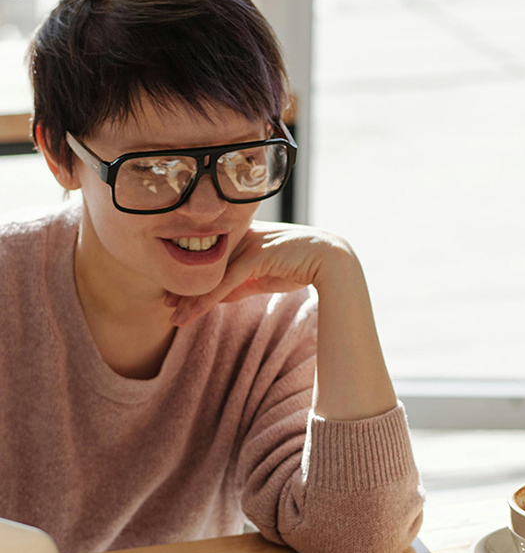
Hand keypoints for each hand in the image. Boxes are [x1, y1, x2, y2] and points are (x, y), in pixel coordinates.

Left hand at [167, 222, 355, 325]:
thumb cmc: (301, 266)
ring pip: (210, 275)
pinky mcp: (255, 256)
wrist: (330, 260)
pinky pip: (225, 282)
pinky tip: (193, 313)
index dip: (192, 277)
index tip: (175, 295)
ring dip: (191, 298)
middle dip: (184, 287)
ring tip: (175, 317)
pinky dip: (207, 299)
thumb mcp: (264, 277)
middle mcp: (240, 236)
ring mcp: (247, 244)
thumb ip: (242, 283)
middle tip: (166, 305)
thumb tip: (219, 296)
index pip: (209, 257)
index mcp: (242, 235)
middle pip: (204, 264)